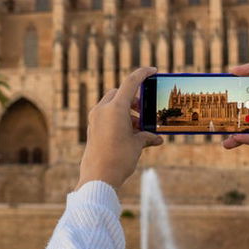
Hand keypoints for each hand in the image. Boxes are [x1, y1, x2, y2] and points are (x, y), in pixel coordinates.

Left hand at [75, 67, 163, 190]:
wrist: (98, 177)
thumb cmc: (118, 159)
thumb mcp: (137, 145)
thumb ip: (147, 137)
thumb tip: (157, 139)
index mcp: (115, 108)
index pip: (131, 83)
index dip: (143, 74)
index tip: (153, 71)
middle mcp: (102, 110)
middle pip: (119, 93)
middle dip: (134, 99)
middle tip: (145, 110)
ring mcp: (95, 118)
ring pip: (112, 105)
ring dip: (127, 111)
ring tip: (140, 128)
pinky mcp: (91, 128)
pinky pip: (106, 116)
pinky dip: (118, 119)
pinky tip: (129, 134)